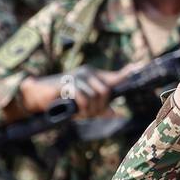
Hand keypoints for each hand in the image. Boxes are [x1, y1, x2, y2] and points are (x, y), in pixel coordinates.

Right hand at [17, 65, 132, 119]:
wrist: (37, 96)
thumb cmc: (62, 101)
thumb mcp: (83, 106)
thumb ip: (99, 108)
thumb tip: (115, 114)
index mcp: (93, 77)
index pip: (115, 76)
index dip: (129, 72)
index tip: (142, 65)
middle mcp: (88, 73)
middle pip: (106, 92)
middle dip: (99, 108)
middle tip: (87, 114)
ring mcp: (78, 76)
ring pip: (96, 97)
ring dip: (89, 110)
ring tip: (78, 113)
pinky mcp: (69, 82)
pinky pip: (84, 98)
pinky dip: (81, 107)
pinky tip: (74, 109)